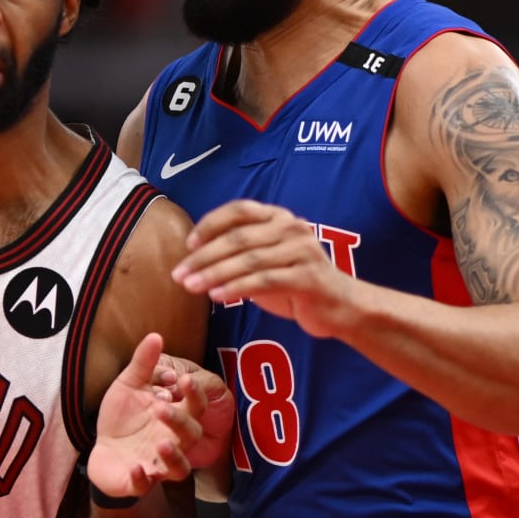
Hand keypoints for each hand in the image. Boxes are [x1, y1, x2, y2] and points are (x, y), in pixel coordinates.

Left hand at [88, 333, 222, 500]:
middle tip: (160, 407)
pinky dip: (141, 479)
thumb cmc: (122, 418)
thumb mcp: (128, 386)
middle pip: (190, 436)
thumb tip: (156, 335)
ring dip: (172, 457)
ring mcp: (156, 464)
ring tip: (161, 443)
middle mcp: (172, 442)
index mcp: (174, 417)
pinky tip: (135, 468)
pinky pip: (145, 485)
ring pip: (178, 468)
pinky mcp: (137, 482)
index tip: (185, 379)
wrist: (103, 450)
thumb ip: (142, 364)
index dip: (194, 394)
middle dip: (179, 422)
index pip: (195, 407)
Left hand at [173, 199, 356, 337]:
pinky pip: (264, 281)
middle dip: (203, 257)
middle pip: (238, 237)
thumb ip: (238, 253)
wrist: (339, 306)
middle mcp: (291, 227)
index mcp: (278, 217)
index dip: (210, 224)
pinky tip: (217, 297)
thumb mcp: (264, 261)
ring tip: (191, 287)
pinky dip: (237, 288)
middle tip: (179, 274)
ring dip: (215, 274)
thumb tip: (193, 259)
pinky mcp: (308, 277)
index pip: (239, 210)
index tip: (188, 245)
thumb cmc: (295, 282)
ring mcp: (302, 250)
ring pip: (249, 260)